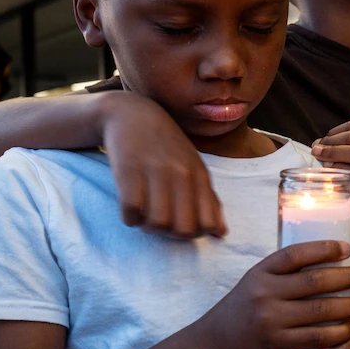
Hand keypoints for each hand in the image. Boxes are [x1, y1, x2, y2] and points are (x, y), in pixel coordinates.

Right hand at [101, 93, 225, 237]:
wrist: (132, 114)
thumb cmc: (166, 146)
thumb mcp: (193, 167)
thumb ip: (209, 200)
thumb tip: (221, 233)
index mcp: (200, 175)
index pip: (207, 224)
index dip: (193, 234)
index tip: (179, 224)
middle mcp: (181, 173)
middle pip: (183, 230)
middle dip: (170, 234)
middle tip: (158, 221)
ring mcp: (155, 171)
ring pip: (158, 224)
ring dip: (148, 227)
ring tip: (144, 214)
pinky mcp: (128, 170)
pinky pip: (132, 211)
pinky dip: (129, 218)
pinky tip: (129, 208)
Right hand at [199, 240, 349, 348]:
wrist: (214, 347)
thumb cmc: (241, 312)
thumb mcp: (254, 284)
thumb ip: (281, 274)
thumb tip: (325, 262)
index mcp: (260, 273)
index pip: (296, 254)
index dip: (325, 248)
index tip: (347, 249)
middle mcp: (265, 293)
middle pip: (315, 281)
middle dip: (346, 277)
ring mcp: (272, 320)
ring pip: (321, 310)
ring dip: (349, 306)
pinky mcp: (279, 344)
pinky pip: (317, 336)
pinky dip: (339, 332)